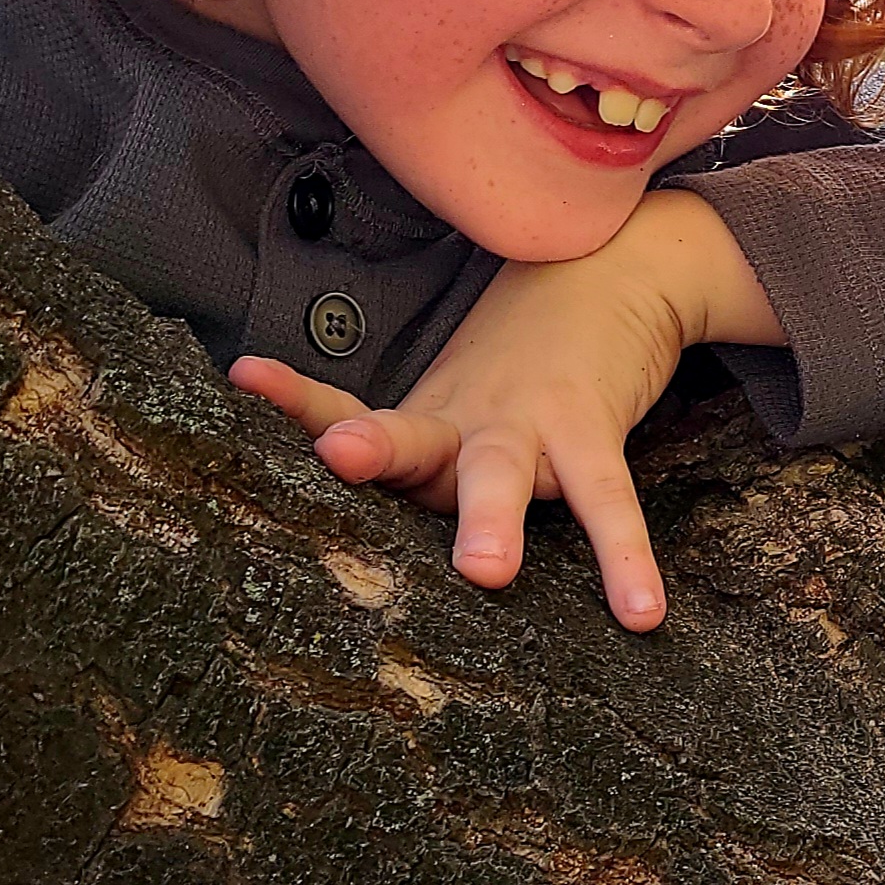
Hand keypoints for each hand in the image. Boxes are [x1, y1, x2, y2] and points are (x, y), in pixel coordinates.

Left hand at [230, 188, 782, 631]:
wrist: (609, 273)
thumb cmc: (520, 369)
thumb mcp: (455, 411)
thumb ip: (413, 472)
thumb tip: (344, 569)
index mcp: (423, 423)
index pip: (344, 410)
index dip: (294, 400)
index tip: (243, 377)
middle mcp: (463, 420)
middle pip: (411, 440)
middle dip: (376, 448)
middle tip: (341, 455)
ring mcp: (527, 420)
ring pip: (503, 469)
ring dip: (493, 513)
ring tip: (487, 572)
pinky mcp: (590, 426)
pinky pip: (606, 498)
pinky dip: (626, 554)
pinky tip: (642, 611)